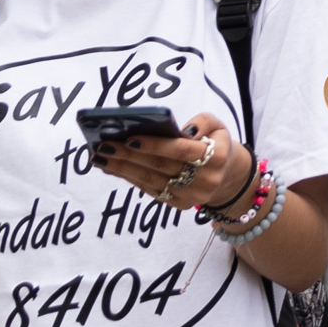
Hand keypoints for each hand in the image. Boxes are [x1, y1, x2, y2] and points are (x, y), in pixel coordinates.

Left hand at [96, 114, 249, 210]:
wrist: (227, 175)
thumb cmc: (215, 143)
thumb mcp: (217, 125)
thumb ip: (201, 121)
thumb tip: (179, 129)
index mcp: (216, 157)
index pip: (180, 150)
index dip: (154, 145)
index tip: (129, 138)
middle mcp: (205, 180)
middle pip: (160, 167)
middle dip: (129, 156)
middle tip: (103, 146)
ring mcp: (192, 196)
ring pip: (151, 181)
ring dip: (122, 169)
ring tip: (100, 157)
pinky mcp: (179, 205)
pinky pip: (150, 190)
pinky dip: (130, 178)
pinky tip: (112, 168)